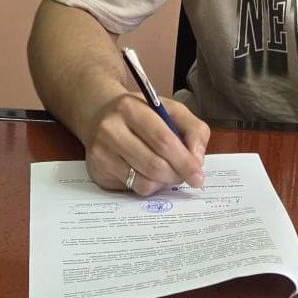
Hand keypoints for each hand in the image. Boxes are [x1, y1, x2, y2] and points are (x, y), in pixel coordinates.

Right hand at [81, 91, 209, 196]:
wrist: (98, 115)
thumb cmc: (140, 113)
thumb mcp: (169, 109)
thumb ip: (192, 128)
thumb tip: (197, 159)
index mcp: (131, 109)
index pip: (163, 140)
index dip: (185, 161)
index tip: (198, 174)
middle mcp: (111, 131)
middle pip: (154, 165)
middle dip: (177, 175)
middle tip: (189, 177)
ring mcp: (101, 154)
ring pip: (143, 182)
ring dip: (164, 182)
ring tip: (170, 172)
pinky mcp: (98, 172)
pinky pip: (132, 188)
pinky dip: (149, 185)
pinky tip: (150, 173)